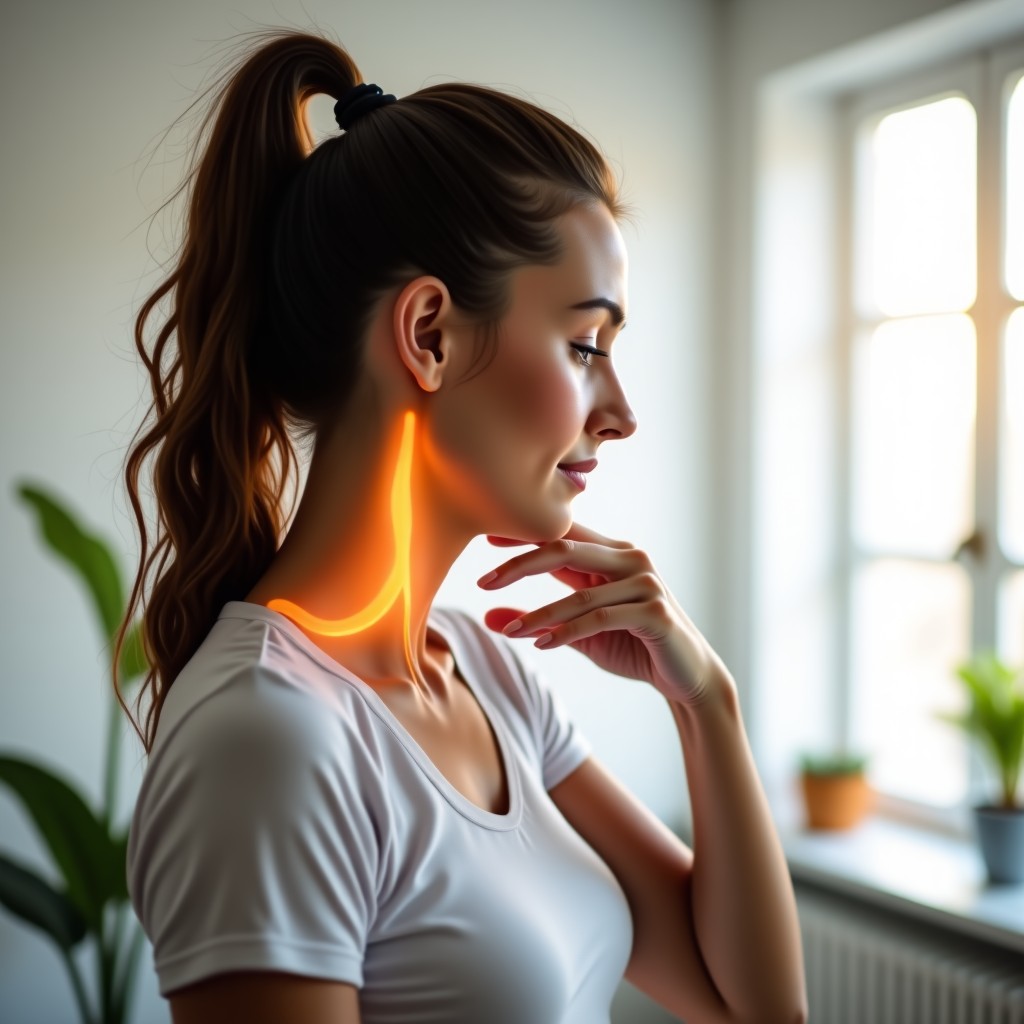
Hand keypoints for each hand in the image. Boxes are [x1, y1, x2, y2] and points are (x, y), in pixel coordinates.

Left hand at [477, 521, 733, 706]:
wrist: (686, 676)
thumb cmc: (633, 647)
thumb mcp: (578, 633)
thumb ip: (538, 621)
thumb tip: (487, 618)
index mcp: (612, 554)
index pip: (562, 534)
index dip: (524, 534)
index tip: (485, 539)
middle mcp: (630, 559)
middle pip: (565, 550)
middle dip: (521, 564)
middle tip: (483, 580)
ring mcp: (646, 583)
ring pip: (581, 592)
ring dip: (541, 614)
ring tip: (512, 632)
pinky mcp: (655, 612)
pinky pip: (601, 618)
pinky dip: (568, 632)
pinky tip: (542, 644)